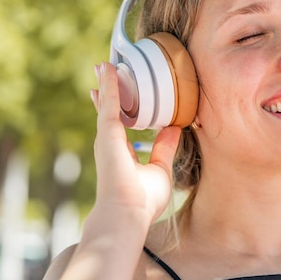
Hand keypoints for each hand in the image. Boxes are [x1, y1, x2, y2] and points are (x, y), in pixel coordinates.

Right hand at [91, 62, 180, 221]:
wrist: (127, 214)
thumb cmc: (142, 201)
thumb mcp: (161, 169)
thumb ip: (165, 147)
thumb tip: (176, 128)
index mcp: (121, 151)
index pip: (122, 123)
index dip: (123, 108)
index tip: (125, 94)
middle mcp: (111, 142)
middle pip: (110, 109)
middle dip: (109, 91)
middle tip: (107, 71)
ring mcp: (107, 137)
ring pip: (107, 102)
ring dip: (107, 82)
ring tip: (104, 64)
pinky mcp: (107, 132)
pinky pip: (109, 101)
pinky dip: (108, 84)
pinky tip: (108, 68)